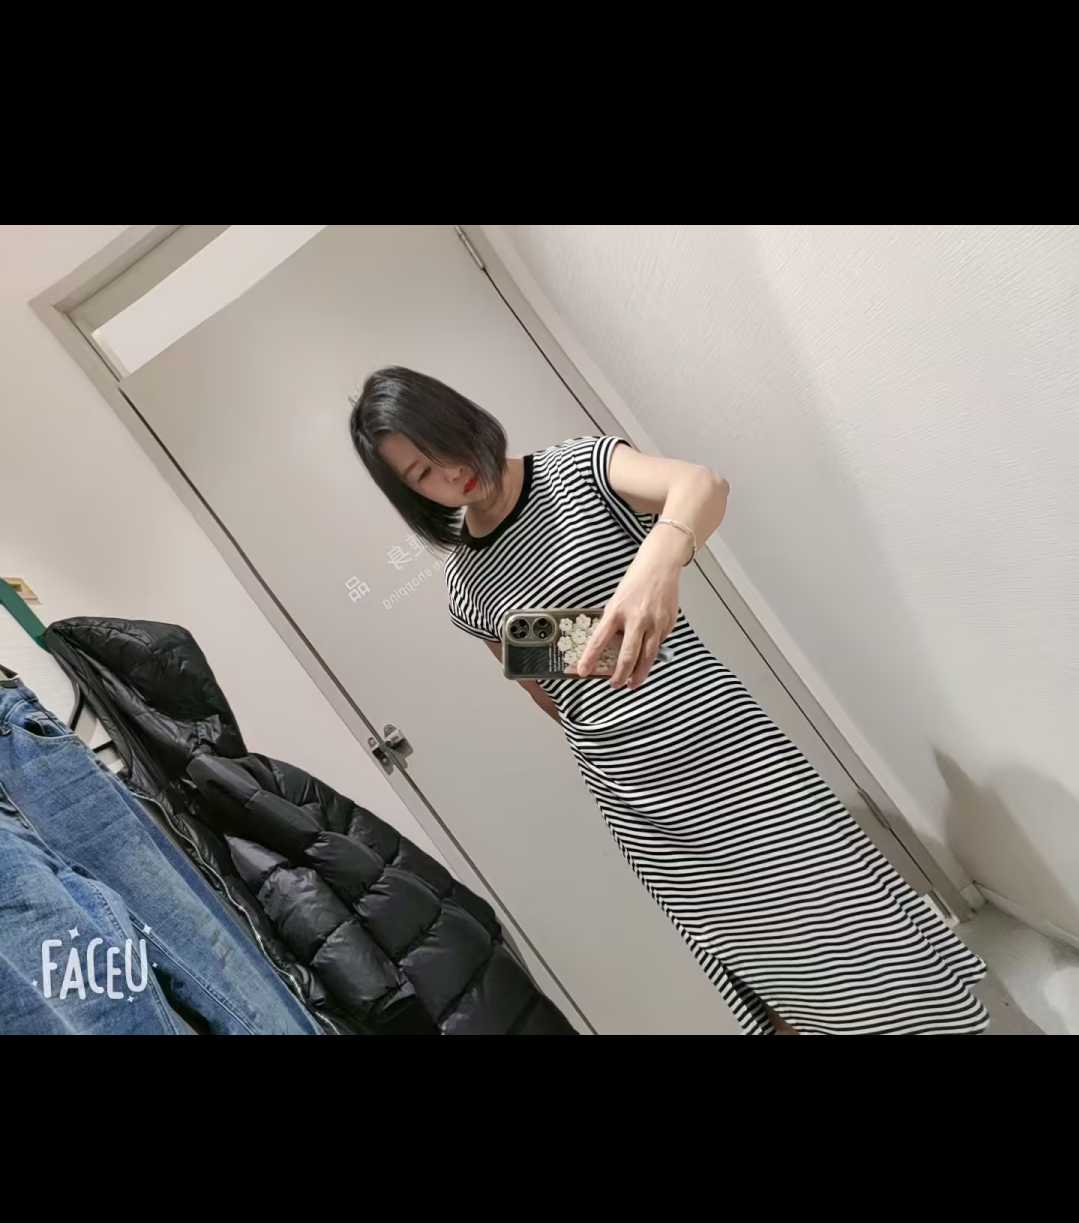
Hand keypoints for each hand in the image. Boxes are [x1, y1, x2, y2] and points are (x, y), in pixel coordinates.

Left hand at [574, 551, 679, 688]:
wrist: (660, 566)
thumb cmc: (636, 581)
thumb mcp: (617, 600)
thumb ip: (614, 623)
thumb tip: (608, 646)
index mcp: (617, 611)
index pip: (599, 641)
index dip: (590, 659)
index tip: (583, 672)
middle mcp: (637, 619)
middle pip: (627, 655)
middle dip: (620, 675)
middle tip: (615, 685)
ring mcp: (655, 623)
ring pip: (647, 657)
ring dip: (639, 674)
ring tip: (633, 684)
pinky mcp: (668, 624)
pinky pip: (658, 645)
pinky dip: (652, 654)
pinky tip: (648, 657)